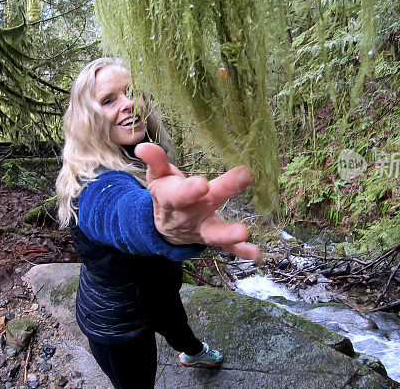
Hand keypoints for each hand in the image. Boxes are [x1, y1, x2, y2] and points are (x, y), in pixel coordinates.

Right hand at [135, 143, 261, 261]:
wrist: (164, 227)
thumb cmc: (166, 194)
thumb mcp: (157, 177)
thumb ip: (155, 161)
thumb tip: (142, 146)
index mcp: (172, 199)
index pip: (179, 195)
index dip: (190, 190)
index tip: (203, 183)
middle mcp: (187, 216)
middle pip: (204, 204)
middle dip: (224, 190)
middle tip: (244, 175)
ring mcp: (201, 230)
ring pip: (214, 233)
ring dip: (229, 233)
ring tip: (244, 232)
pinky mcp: (213, 238)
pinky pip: (227, 247)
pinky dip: (241, 250)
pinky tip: (256, 253)